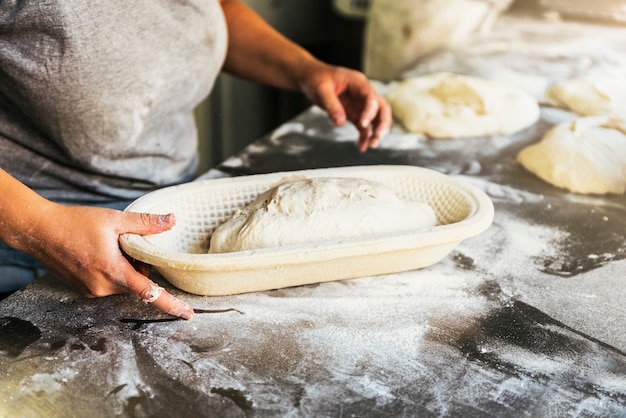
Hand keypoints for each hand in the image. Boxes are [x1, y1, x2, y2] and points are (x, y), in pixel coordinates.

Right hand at [22, 204, 193, 319]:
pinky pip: (111, 283)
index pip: (150, 293)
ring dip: (126, 267)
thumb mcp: (114, 219)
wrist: (39, 231)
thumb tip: (173, 220)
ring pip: (125, 282)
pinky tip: (99, 253)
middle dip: (140, 265)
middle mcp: (103, 287)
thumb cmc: (74, 223)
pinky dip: (114, 270)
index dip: (171, 305)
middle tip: (124, 243)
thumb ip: (145, 223)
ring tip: (107, 246)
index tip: (189, 314)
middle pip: (139, 282)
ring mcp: (93, 291)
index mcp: (114, 271)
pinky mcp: (85, 290)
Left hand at [298, 63, 391, 151]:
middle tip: (377, 137)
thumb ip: (331, 105)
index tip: (362, 124)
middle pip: (381, 107)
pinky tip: (362, 147)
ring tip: (372, 145)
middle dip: (382, 123)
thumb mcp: (321, 90)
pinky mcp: (354, 113)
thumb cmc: (316, 79)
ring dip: (376, 131)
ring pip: (376, 118)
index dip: (370, 111)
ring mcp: (359, 104)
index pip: (371, 97)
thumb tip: (340, 122)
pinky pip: (363, 127)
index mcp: (358, 83)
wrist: (310, 79)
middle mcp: (363, 93)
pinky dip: (364, 137)